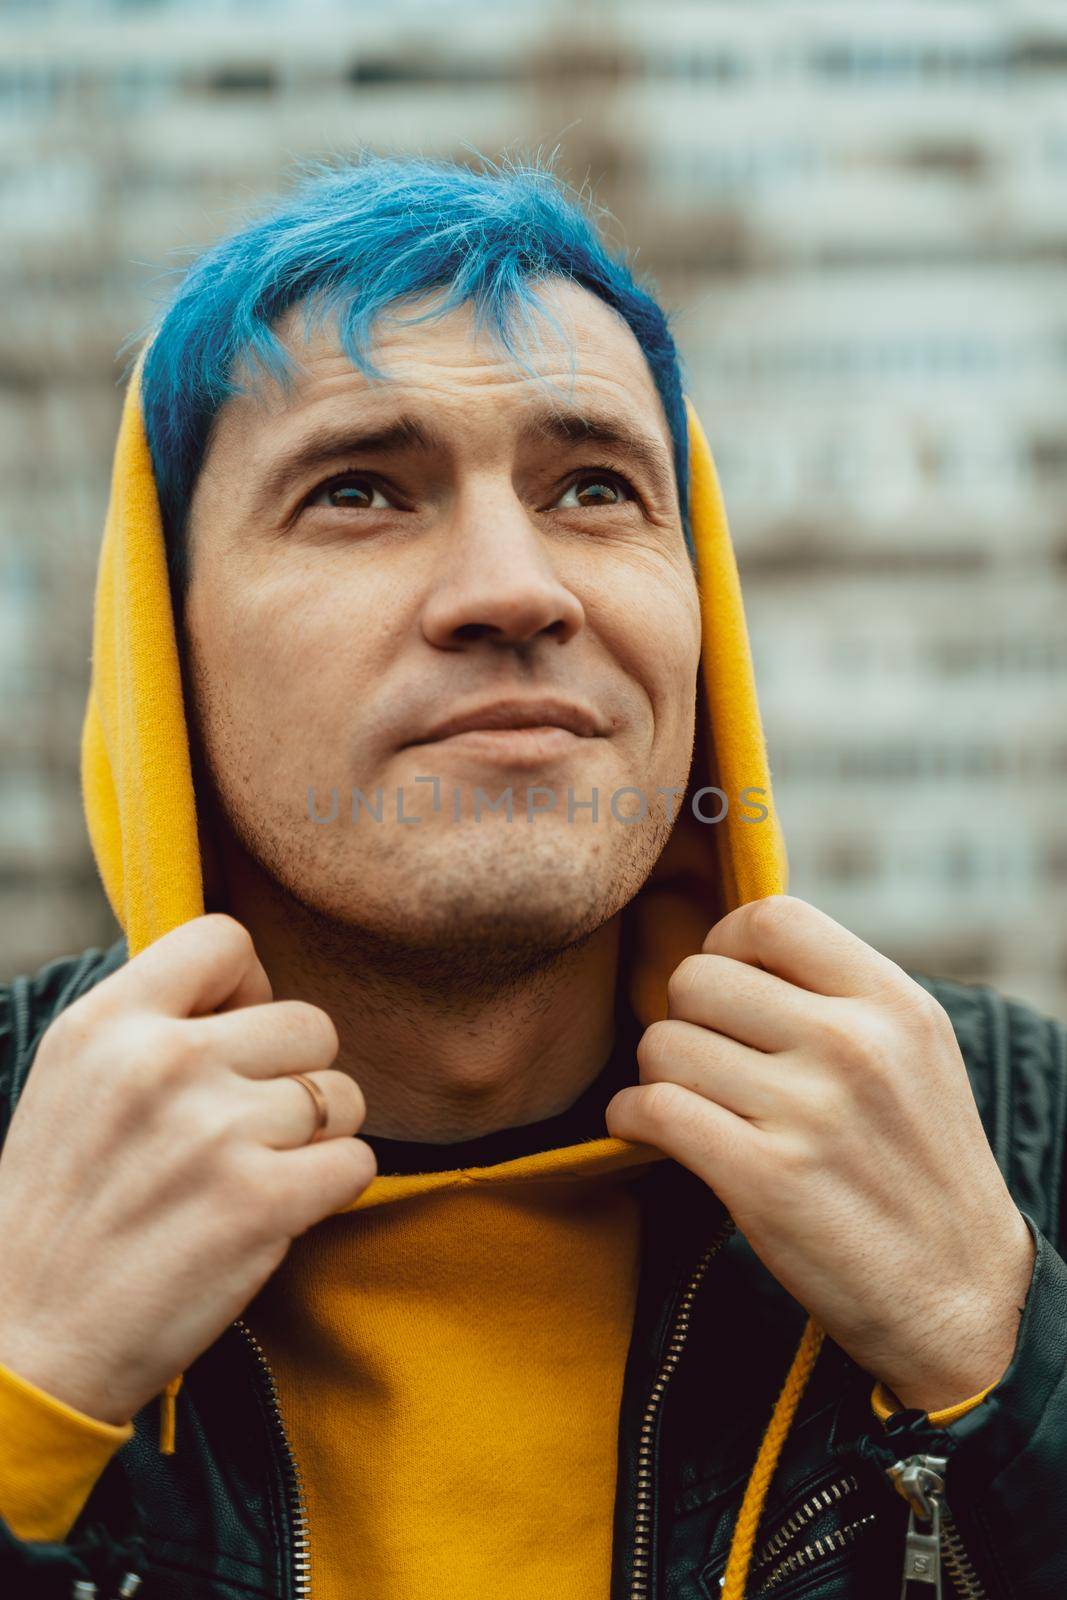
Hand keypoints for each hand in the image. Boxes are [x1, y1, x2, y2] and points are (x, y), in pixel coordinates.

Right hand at [0, 914, 375, 1424]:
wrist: (30, 1343)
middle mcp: (162, 1063)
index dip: (250, 989)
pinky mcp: (260, 1203)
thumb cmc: (65, 1210)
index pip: (226, 939)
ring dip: (317, 1139)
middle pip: (309, 1022)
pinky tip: (276, 1212)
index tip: (232, 1040)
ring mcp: (214, 1132)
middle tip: (247, 1130)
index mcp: (105, 1023)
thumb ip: (152, 1022)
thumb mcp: (74, 1082)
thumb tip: (250, 987)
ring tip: (253, 1175)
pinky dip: (332, 1190)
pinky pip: (357, 1161)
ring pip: (342, 1096)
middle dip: (295, 1077)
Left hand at [605, 894, 1034, 1410]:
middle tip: (705, 1061)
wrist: (960, 1297)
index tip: (725, 991)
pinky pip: (649, 1110)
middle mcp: (853, 1046)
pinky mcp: (763, 1180)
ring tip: (691, 1104)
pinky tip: (650, 1133)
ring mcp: (809, 1112)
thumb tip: (727, 946)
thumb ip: (836, 992)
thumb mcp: (912, 1052)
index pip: (770, 917)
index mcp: (893, 1003)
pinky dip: (630, 1120)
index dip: (725, 945)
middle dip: (684, 1018)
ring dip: (659, 1075)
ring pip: (663, 1044)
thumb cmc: (918, 1165)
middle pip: (697, 978)